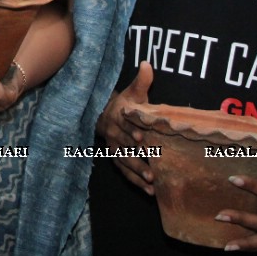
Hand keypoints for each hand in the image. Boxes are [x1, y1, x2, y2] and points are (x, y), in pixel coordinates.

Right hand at [97, 61, 154, 194]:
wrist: (105, 115)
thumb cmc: (125, 104)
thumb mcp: (132, 92)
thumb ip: (142, 81)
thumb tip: (148, 64)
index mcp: (119, 118)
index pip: (125, 125)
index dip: (132, 131)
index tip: (141, 138)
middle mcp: (115, 135)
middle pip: (126, 148)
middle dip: (137, 159)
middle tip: (151, 169)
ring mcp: (115, 149)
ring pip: (125, 163)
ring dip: (137, 173)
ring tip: (151, 182)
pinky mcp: (117, 159)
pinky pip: (125, 172)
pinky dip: (136, 182)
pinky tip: (150, 192)